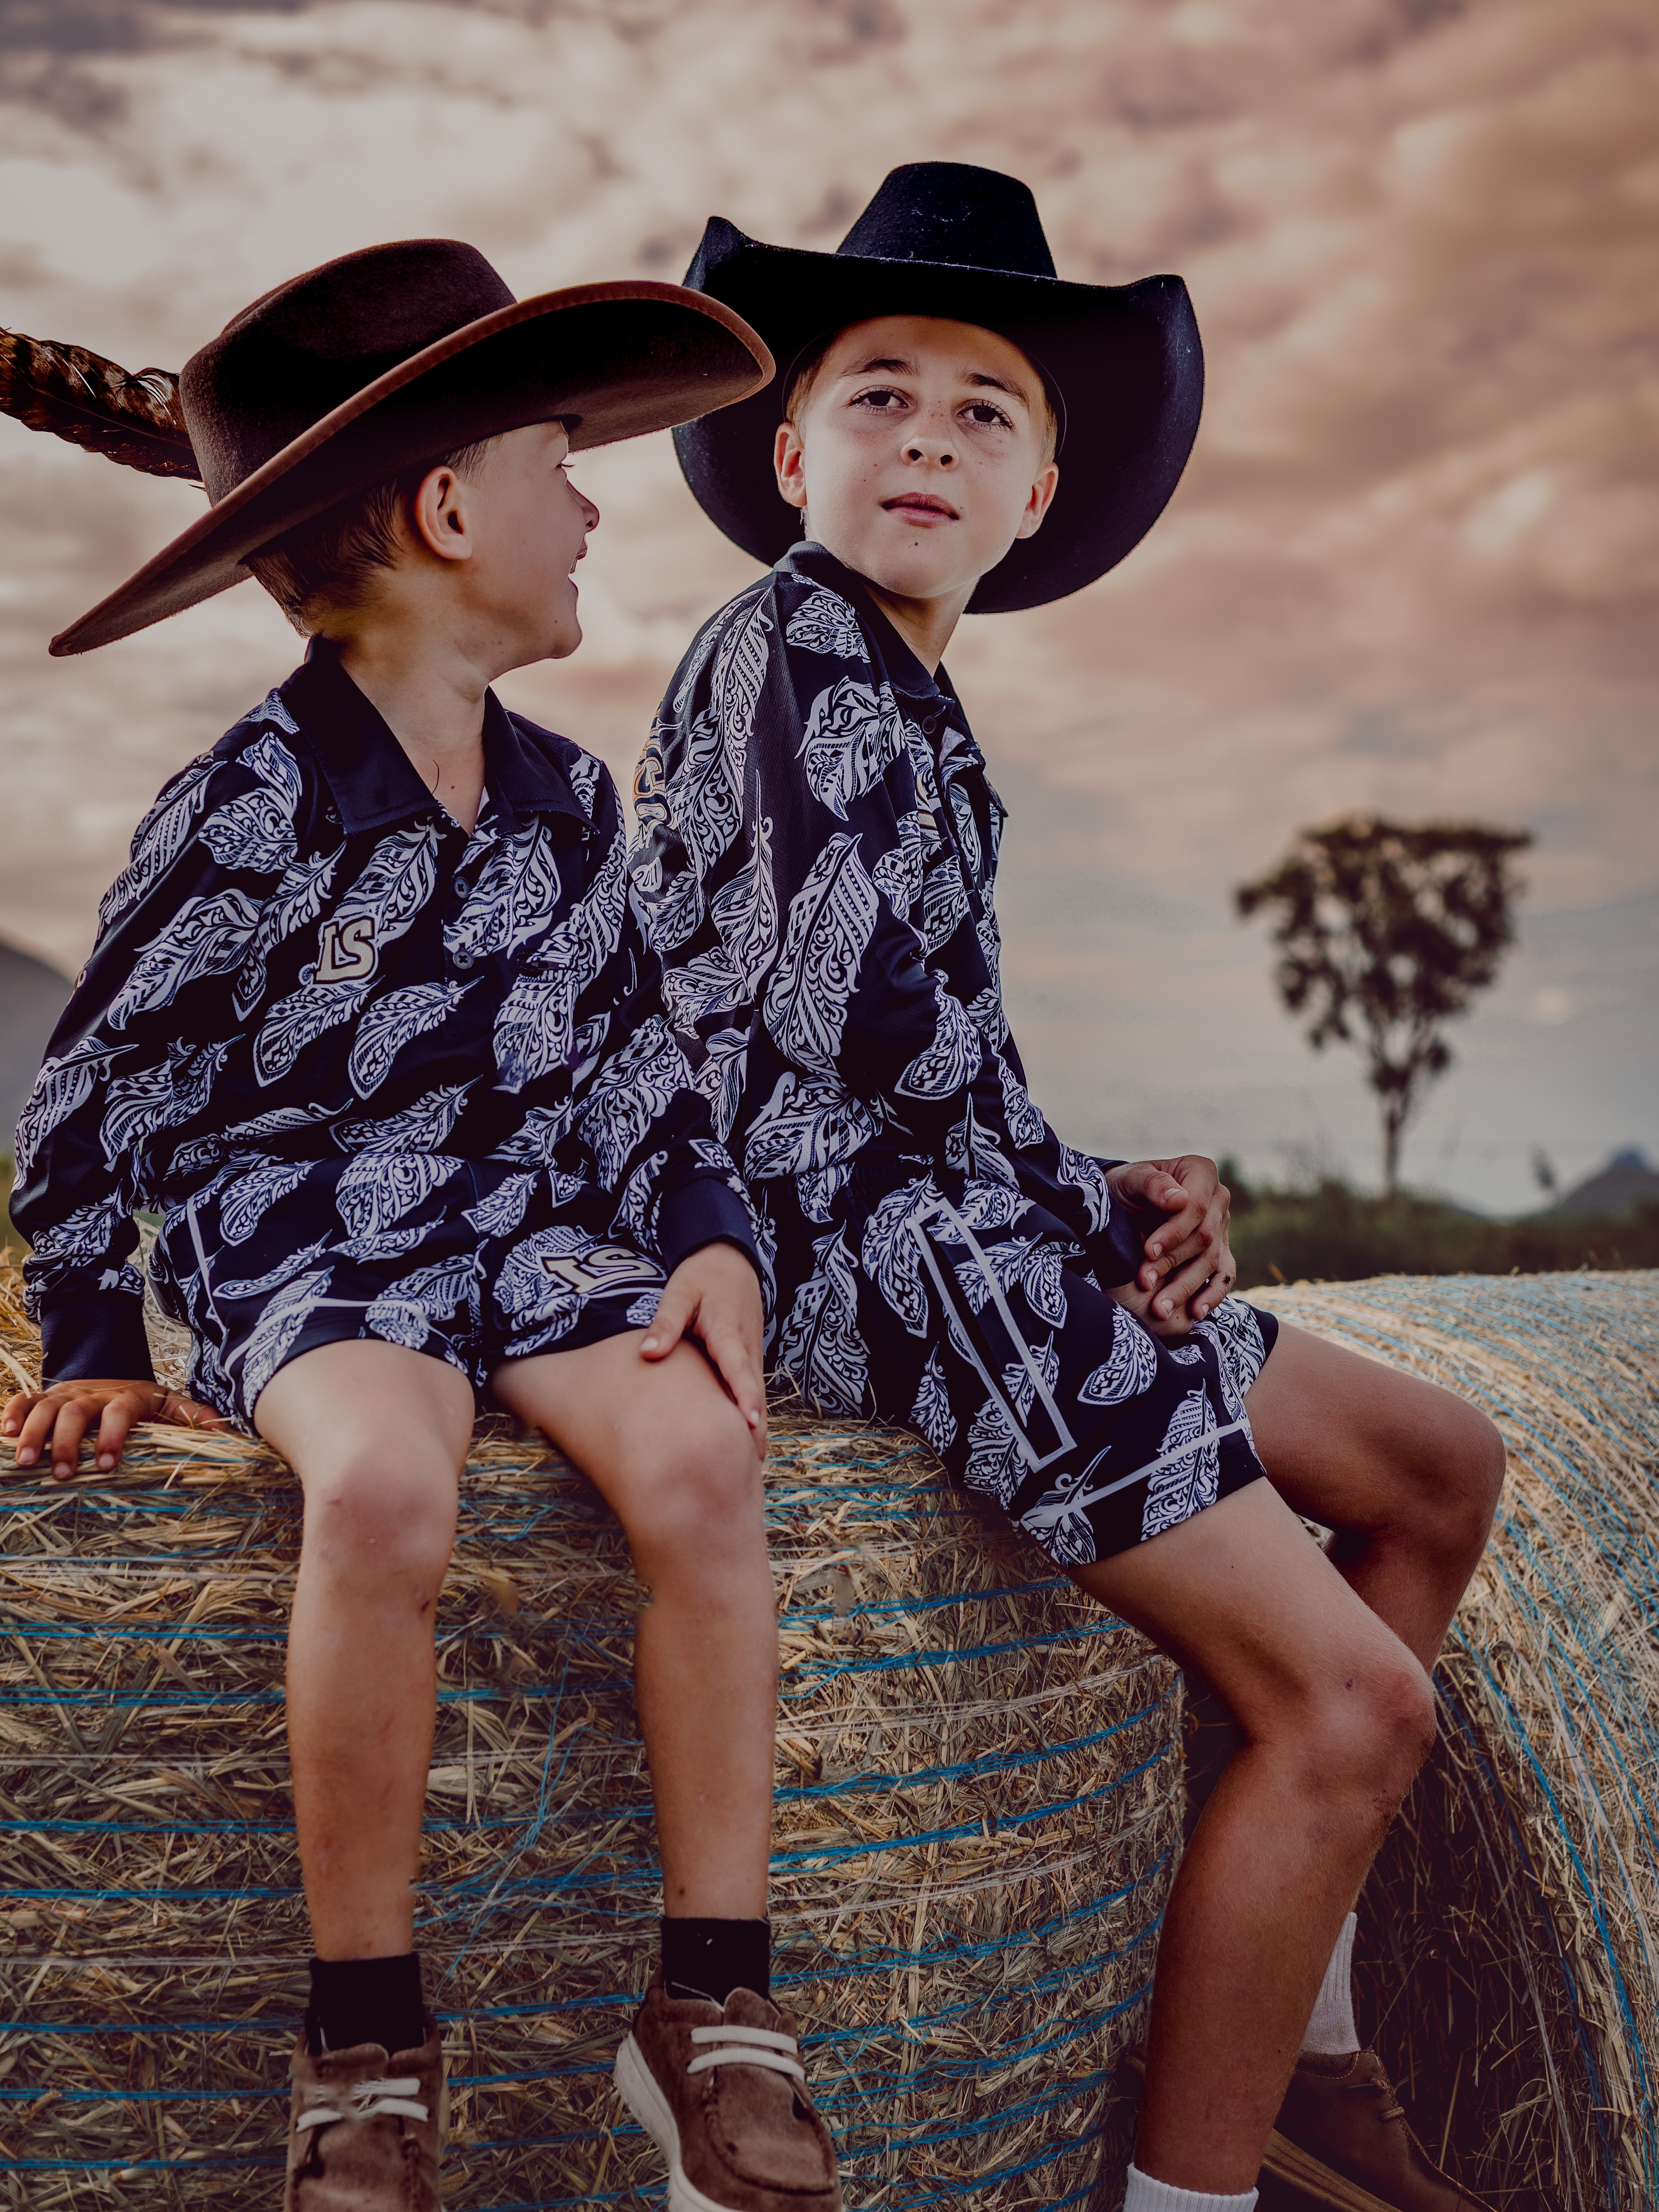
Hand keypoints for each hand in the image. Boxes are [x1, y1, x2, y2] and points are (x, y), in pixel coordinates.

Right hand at [2, 1378, 224, 1480]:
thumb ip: (194, 1416)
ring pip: (46, 1408)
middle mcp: (92, 1394)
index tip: (107, 1465)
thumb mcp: (171, 1405)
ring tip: (25, 1463)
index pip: (119, 1413)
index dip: (113, 1436)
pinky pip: (25, 1400)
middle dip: (67, 1442)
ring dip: (33, 1434)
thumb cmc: (142, 1403)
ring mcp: (65, 1394)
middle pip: (76, 1412)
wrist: (111, 1376)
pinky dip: (13, 1413)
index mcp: (126, 1398)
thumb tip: (226, 1433)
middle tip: (61, 1473)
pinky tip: (4, 1432)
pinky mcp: (45, 1398)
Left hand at [640, 1243, 767, 1458]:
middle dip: (756, 1429)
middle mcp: (746, 1348)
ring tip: (751, 1467)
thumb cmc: (701, 1277)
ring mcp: (751, 1354)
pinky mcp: (748, 1358)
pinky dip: (752, 1414)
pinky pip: (751, 1390)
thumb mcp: (679, 1292)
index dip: (745, 1399)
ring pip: (756, 1395)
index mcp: (729, 1333)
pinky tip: (746, 1440)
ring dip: (757, 1427)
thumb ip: (665, 1323)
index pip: (739, 1371)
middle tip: (752, 1468)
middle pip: (754, 1394)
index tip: (750, 1425)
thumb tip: (648, 1354)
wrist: (729, 1260)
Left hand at [1106, 1155, 1235, 1330]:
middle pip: (1204, 1238)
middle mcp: (1218, 1200)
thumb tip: (1179, 1200)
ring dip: (1185, 1288)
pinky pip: (1224, 1276)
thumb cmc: (1125, 1187)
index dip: (1173, 1232)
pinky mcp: (1220, 1252)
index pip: (1195, 1207)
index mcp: (1201, 1172)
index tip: (1148, 1251)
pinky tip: (1194, 1313)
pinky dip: (1211, 1296)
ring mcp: (1222, 1228)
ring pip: (1211, 1262)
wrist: (1123, 1203)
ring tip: (1160, 1309)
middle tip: (1144, 1283)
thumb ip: (1151, 1184)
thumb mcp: (1130, 1178)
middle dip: (1172, 1263)